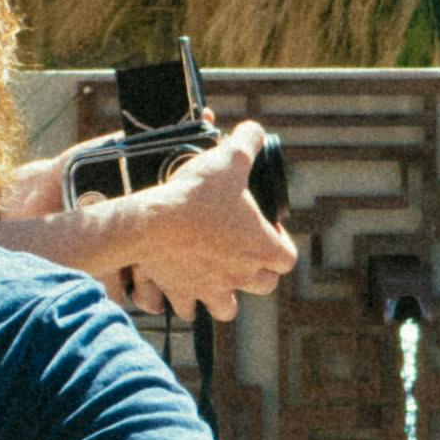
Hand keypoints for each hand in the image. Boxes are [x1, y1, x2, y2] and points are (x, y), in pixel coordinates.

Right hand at [99, 125, 296, 322]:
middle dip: (258, 272)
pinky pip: (188, 309)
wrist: (152, 221)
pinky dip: (186, 302)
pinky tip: (181, 285)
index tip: (266, 229)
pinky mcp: (182, 292)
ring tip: (215, 276)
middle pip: (264, 285)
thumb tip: (255, 130)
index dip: (280, 244)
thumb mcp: (229, 158)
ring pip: (228, 308)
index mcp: (262, 248)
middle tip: (242, 252)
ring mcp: (211, 288)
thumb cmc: (196, 193)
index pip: (287, 259)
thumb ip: (248, 141)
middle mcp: (242, 275)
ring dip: (225, 296)